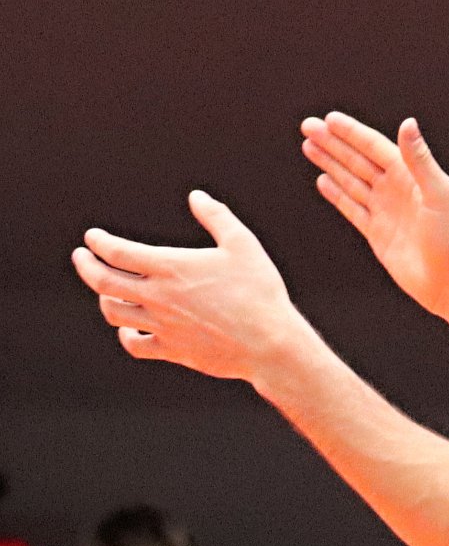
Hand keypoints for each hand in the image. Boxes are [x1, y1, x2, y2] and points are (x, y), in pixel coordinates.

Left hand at [72, 191, 312, 381]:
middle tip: (81, 256)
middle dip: (86, 266)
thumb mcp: (243, 244)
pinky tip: (129, 328)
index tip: (92, 237)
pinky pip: (134, 344)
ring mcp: (162, 326)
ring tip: (106, 288)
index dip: (99, 242)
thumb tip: (197, 196)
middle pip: (104, 282)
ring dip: (104, 297)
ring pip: (114, 312)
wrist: (269, 342)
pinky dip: (125, 334)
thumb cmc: (259, 290)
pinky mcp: (171, 350)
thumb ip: (217, 217)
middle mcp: (159, 297)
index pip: (118, 252)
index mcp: (172, 268)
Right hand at [300, 112, 448, 318]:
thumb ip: (419, 159)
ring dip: (330, 163)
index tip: (329, 119)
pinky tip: (322, 180)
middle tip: (307, 126)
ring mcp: (385, 210)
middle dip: (333, 143)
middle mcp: (396, 189)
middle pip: (357, 160)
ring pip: (351, 180)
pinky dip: (336, 194)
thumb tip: (408, 123)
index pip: (375, 147)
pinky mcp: (377, 232)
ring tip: (309, 145)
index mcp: (411, 176)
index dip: (352, 133)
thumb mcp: (438, 193)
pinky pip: (352, 208)